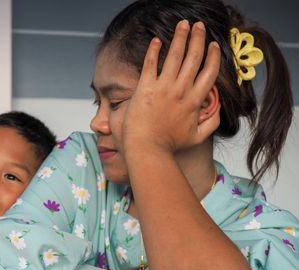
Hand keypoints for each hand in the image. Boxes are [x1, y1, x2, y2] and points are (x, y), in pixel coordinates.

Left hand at [122, 20, 220, 155]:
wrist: (147, 148)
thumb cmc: (169, 145)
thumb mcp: (197, 137)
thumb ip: (213, 123)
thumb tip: (219, 109)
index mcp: (195, 101)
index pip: (209, 72)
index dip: (213, 56)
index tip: (213, 45)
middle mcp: (181, 91)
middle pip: (194, 58)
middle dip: (198, 38)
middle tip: (199, 26)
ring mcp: (163, 88)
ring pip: (175, 56)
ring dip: (180, 37)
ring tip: (183, 24)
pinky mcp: (146, 88)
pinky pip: (151, 64)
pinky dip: (154, 50)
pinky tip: (157, 39)